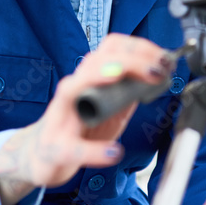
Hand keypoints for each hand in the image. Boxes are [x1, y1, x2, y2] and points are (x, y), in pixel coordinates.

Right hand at [0, 34, 170, 204]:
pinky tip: (112, 152)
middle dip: (128, 61)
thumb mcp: (110, 106)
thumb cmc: (79, 127)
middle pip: (94, 62)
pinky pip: (73, 146)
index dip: (137, 48)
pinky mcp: (56, 147)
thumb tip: (157, 75)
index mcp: (88, 79)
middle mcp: (72, 90)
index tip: (162, 57)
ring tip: (118, 78)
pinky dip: (94, 150)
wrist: (43, 156)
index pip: (110, 49)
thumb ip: (129, 91)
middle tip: (155, 69)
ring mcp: (60, 117)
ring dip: (96, 79)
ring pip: (71, 89)